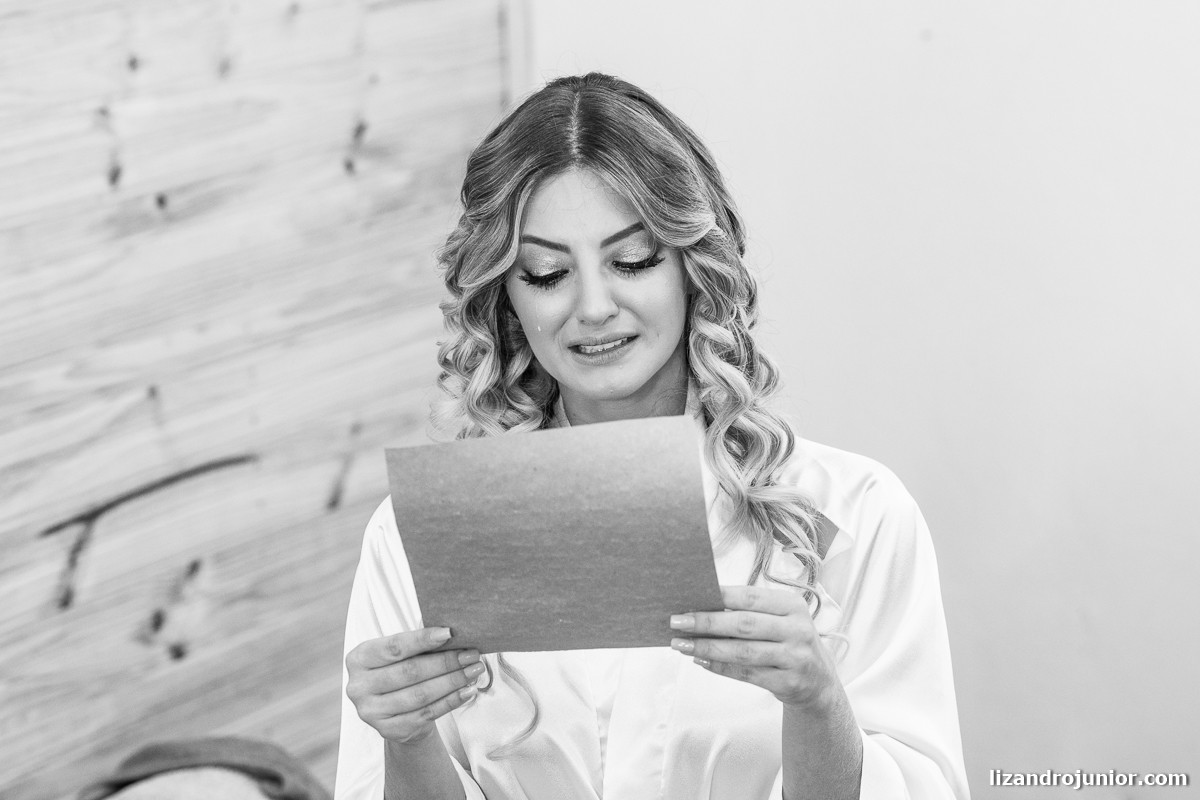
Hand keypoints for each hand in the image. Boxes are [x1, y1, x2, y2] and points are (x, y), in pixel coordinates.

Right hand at [345, 626, 484, 743]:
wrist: (397, 712)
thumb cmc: (402, 672)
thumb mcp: (400, 655)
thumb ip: (417, 645)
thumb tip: (451, 635)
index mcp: (358, 659)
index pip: (394, 647)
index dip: (422, 640)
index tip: (449, 633)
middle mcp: (359, 686)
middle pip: (410, 672)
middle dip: (445, 662)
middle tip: (472, 654)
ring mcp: (371, 712)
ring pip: (420, 694)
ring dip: (452, 681)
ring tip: (474, 670)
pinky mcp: (389, 730)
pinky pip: (427, 713)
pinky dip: (451, 701)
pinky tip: (468, 691)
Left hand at [669, 585, 841, 712]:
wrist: (820, 683)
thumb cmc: (789, 643)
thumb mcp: (779, 621)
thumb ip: (748, 612)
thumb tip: (701, 606)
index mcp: (793, 605)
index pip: (750, 597)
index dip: (718, 597)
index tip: (688, 597)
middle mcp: (798, 629)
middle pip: (744, 624)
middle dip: (706, 622)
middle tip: (676, 621)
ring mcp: (796, 658)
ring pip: (743, 651)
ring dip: (707, 647)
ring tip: (681, 644)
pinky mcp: (790, 683)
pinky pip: (746, 674)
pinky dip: (720, 667)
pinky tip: (700, 659)